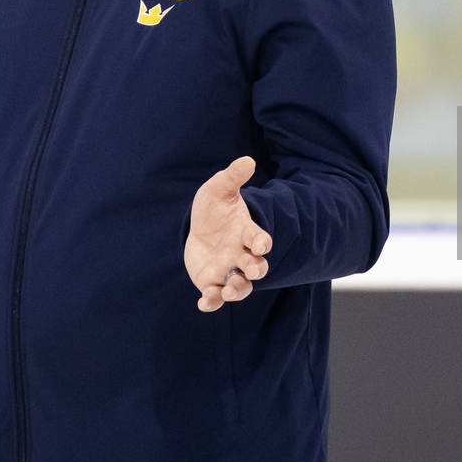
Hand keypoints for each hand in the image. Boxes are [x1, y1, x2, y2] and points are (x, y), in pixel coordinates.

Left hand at [184, 155, 271, 311]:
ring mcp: (228, 271)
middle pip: (256, 267)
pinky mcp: (211, 283)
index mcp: (246, 233)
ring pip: (240, 286)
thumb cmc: (213, 209)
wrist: (198, 229)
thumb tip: (248, 159)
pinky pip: (215, 297)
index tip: (262, 244)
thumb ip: (232, 177)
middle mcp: (241, 255)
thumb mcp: (218, 189)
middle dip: (256, 269)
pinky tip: (204, 302)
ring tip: (228, 291)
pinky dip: (212, 302)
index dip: (263, 243)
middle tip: (252, 269)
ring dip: (237, 290)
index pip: (260, 240)